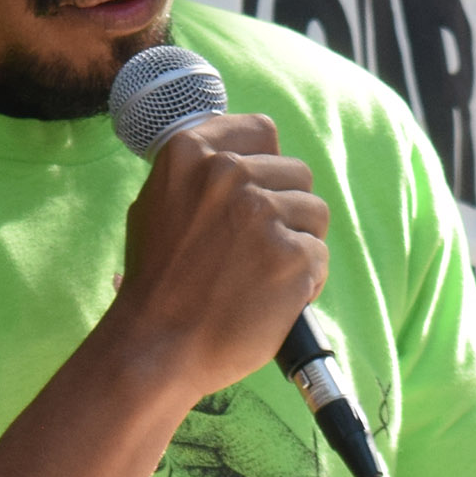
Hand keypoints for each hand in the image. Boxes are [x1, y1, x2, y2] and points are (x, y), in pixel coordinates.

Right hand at [108, 113, 329, 405]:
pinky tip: (270, 298)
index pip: (261, 131)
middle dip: (285, 210)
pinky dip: (305, 281)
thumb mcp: (156, 205)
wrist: (155, 346)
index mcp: (191, 152)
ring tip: (260, 274)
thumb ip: (199, 175)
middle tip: (251, 250)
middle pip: (296, 172)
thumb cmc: (156, 282)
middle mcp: (228, 172)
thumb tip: (240, 156)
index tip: (254, 194)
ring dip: (298, 244)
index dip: (266, 165)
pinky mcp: (291, 254)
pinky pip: (320, 255)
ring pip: (315, 212)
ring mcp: (262, 211)